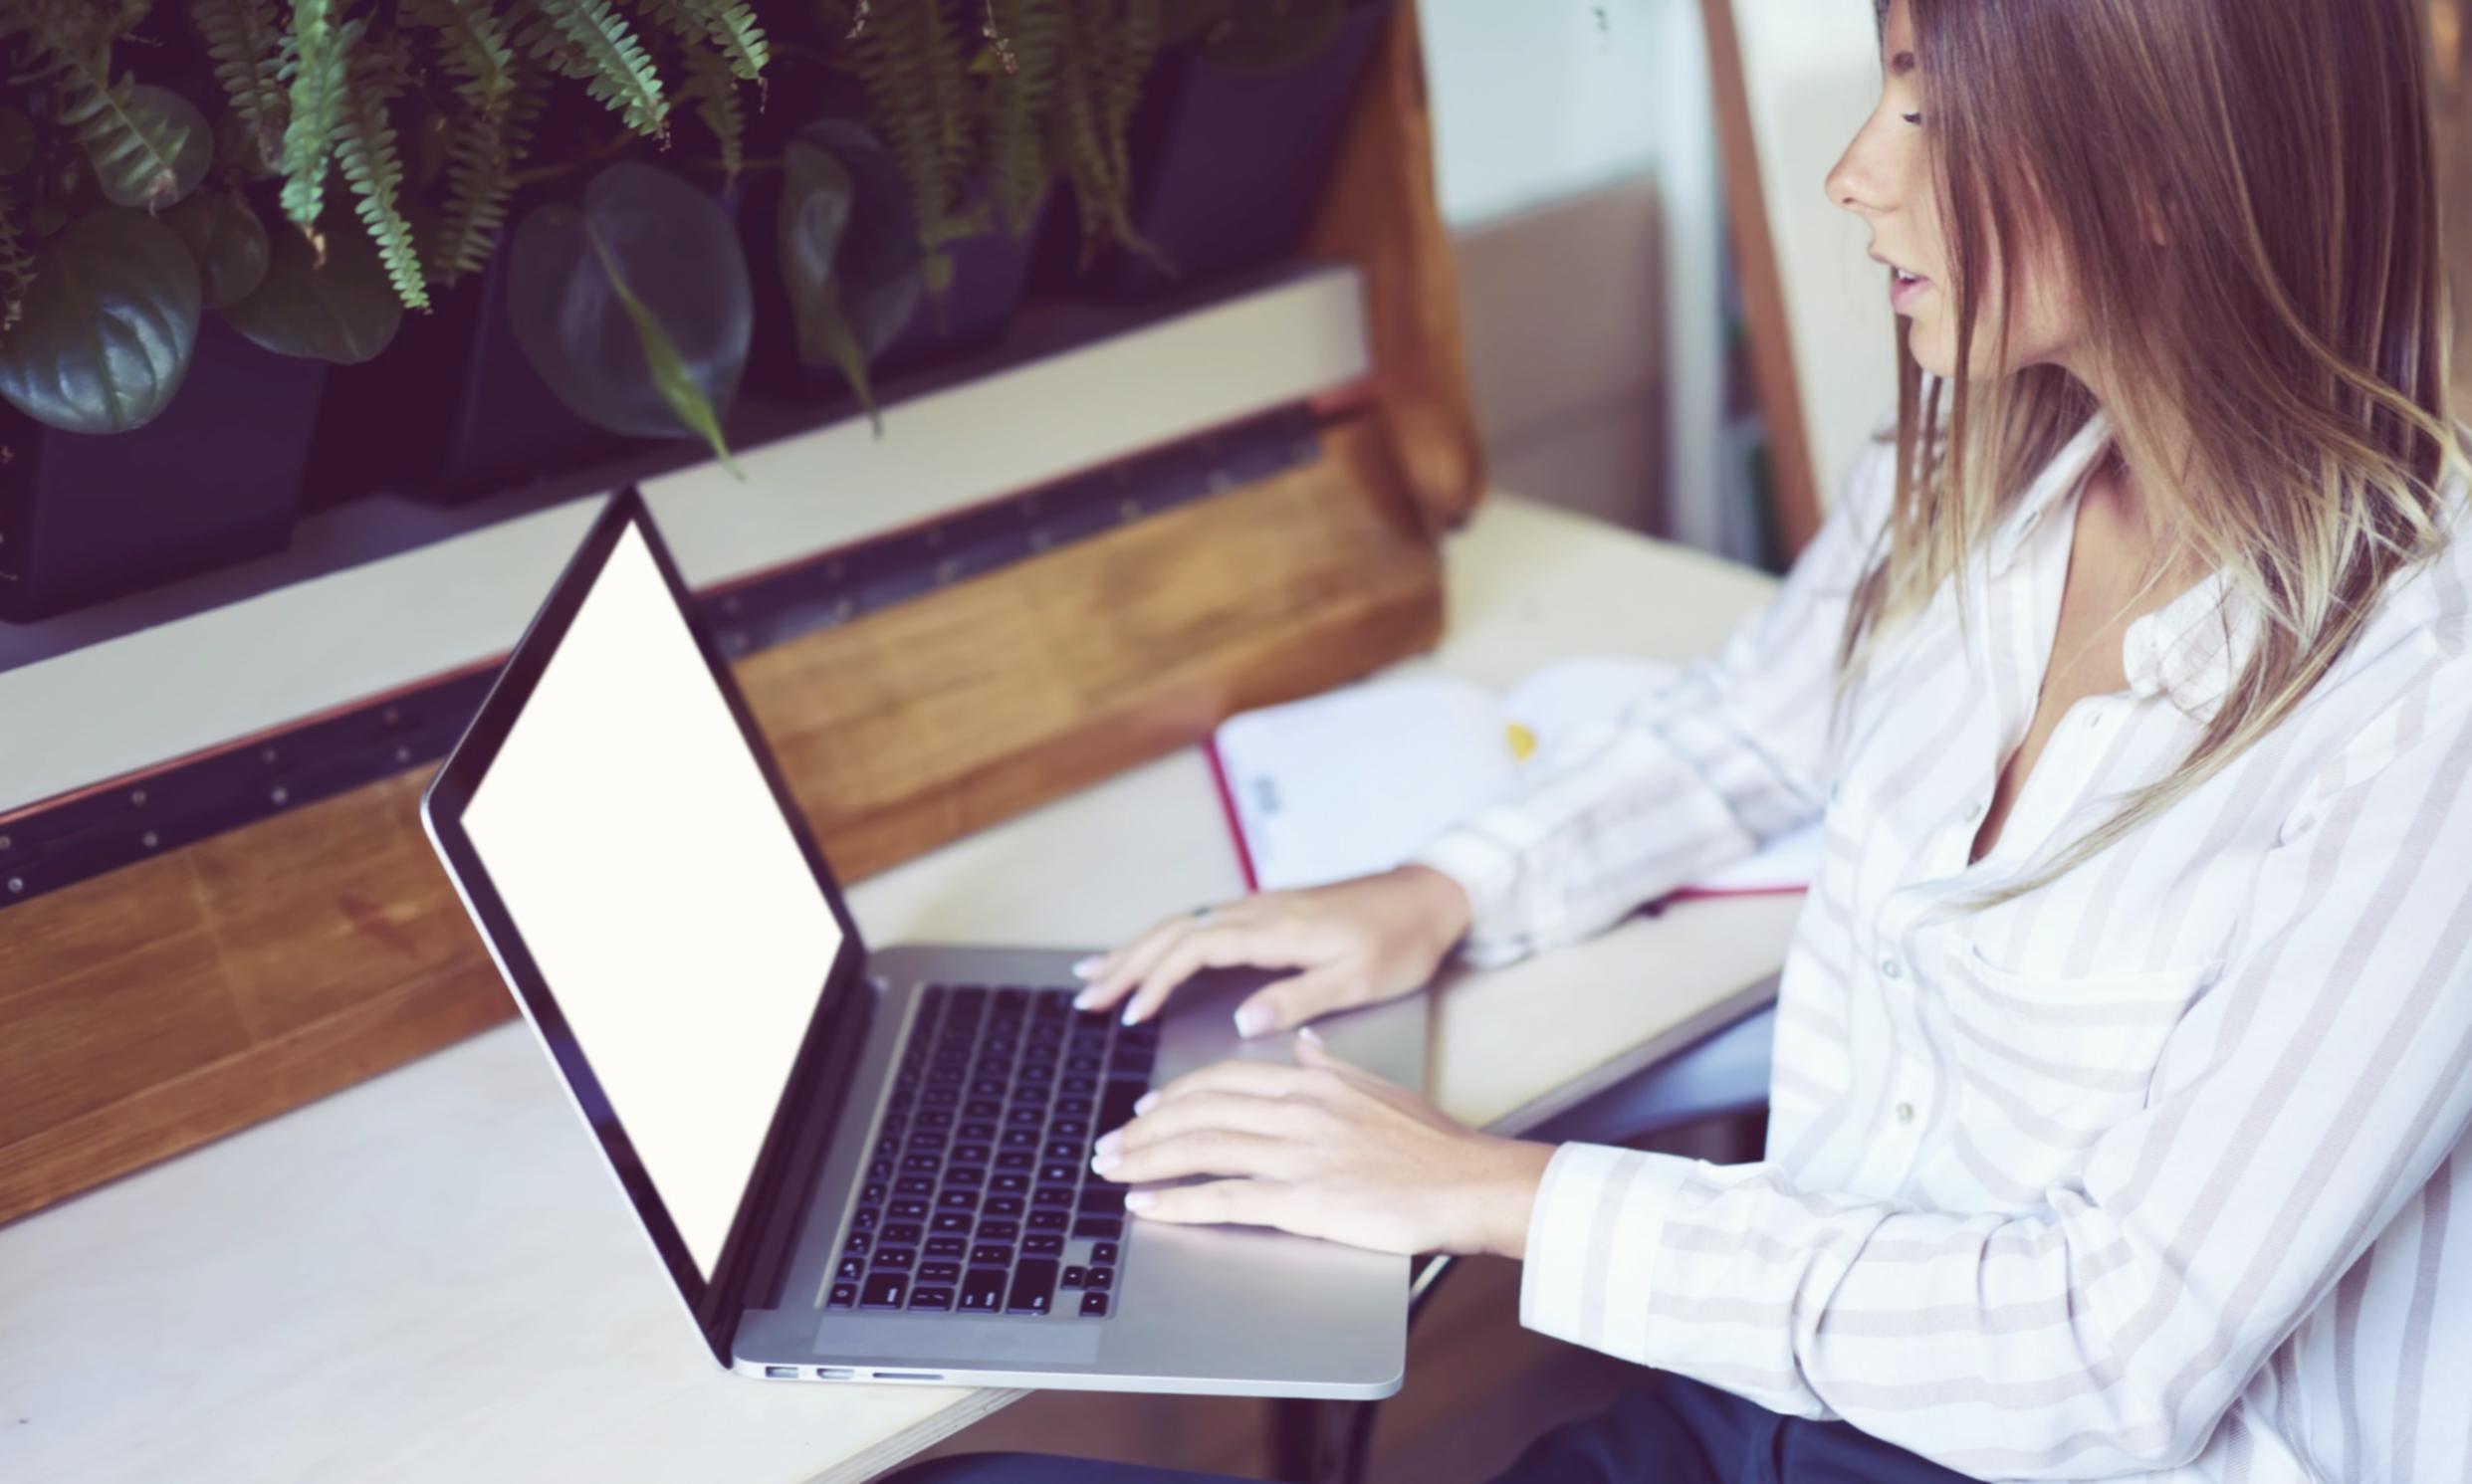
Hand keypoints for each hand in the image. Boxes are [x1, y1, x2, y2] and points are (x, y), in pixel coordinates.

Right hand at [1071, 865, 1474, 1035]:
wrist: (1428, 896)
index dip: (1158, 980)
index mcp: (1276, 929)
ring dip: (1135, 949)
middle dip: (1125, 963)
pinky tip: (1146, 954)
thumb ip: (1299, 999)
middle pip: (1174, 931)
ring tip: (1094, 976)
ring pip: (1180, 923)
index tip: (1132, 1013)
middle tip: (1086, 997)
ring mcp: (1259, 907)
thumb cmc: (1400, 940)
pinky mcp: (1265, 911)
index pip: (1196, 948)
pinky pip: (1199, 921)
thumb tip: (1244, 1020)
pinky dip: (1163, 940)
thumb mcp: (1359, 979)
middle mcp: (1258, 911)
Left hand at [1089, 1028, 1553, 1257]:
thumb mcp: (1379, 1087)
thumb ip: (1332, 1066)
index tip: (1146, 1108)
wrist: (1471, 1181)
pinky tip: (1146, 1210)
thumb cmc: (1435, 1144)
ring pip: (1202, 1149)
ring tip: (1111, 1173)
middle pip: (1200, 1111)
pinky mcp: (1304, 1200)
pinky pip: (1225, 1199)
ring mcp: (1298, 1154)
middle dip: (1144, 1129)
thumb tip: (1305, 1044)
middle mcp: (1298, 1109)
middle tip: (1109, 1145)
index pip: (1225, 1079)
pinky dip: (1177, 1204)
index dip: (1176, 1094)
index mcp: (1312, 1081)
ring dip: (1146, 1161)